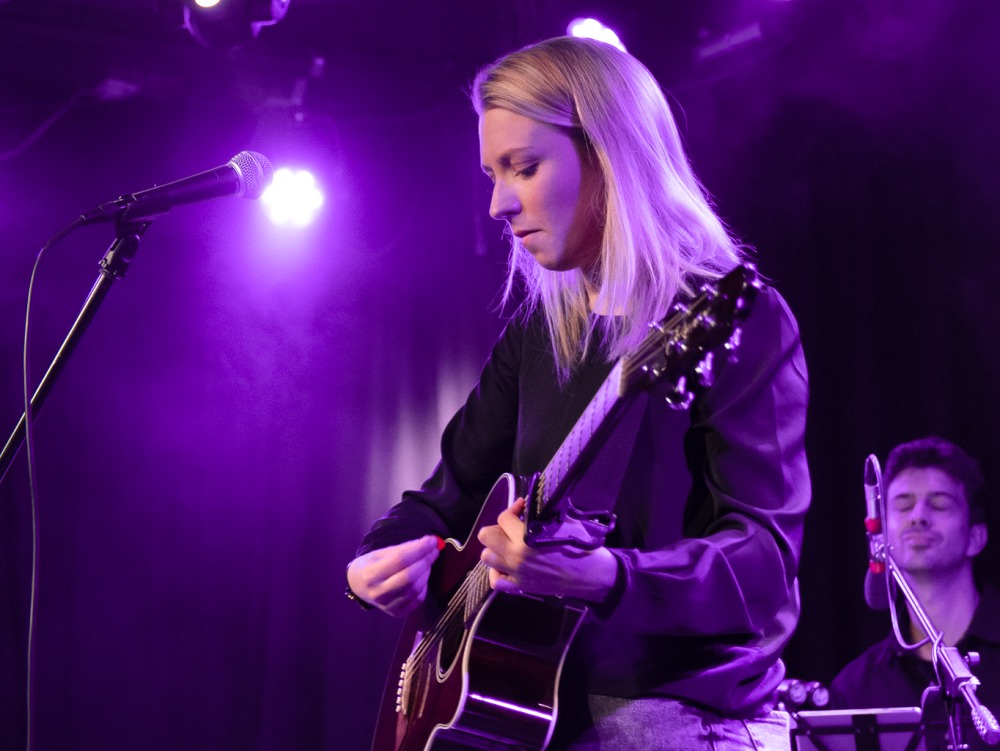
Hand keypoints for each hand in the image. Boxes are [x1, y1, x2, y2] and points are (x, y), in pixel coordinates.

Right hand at [346, 535, 441, 616]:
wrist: (358, 586)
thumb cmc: (370, 565)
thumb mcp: (381, 553)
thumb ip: (403, 549)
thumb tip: (428, 543)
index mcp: (371, 574)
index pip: (400, 560)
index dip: (419, 549)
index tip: (432, 540)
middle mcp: (378, 593)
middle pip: (409, 577)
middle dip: (426, 561)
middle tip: (434, 550)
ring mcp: (387, 606)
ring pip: (415, 589)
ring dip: (426, 572)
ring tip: (427, 562)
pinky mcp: (396, 613)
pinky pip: (417, 600)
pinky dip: (424, 586)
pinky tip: (422, 576)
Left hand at [477, 498, 618, 602]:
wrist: (590, 574)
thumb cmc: (579, 545)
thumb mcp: (562, 521)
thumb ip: (541, 512)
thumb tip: (528, 504)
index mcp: (526, 537)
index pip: (503, 518)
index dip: (513, 508)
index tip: (522, 507)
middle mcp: (516, 556)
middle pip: (486, 536)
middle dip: (498, 527)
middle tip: (511, 527)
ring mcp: (516, 573)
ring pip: (487, 557)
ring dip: (495, 548)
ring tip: (509, 545)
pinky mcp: (520, 586)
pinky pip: (496, 581)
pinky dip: (497, 572)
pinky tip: (507, 565)